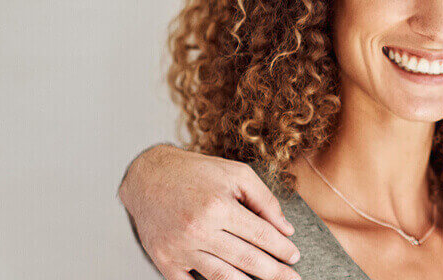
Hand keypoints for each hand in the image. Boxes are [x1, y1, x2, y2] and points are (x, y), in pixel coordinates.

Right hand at [118, 145, 301, 279]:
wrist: (147, 177)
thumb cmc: (195, 173)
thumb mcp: (235, 173)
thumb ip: (264, 199)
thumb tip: (286, 229)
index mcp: (218, 206)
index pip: (260, 235)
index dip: (282, 249)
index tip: (295, 257)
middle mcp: (198, 229)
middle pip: (246, 260)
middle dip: (274, 273)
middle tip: (292, 279)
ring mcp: (180, 248)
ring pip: (222, 277)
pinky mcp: (164, 260)